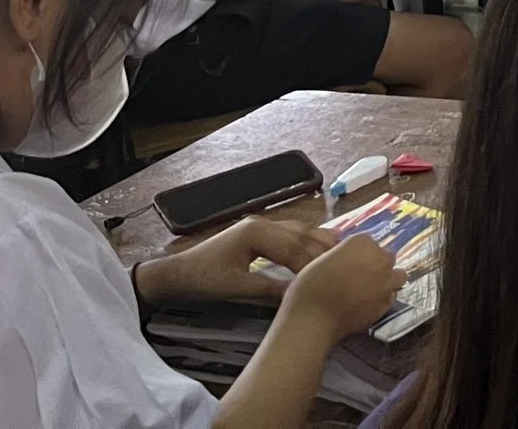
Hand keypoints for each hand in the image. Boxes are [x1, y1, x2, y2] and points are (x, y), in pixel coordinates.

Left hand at [137, 215, 341, 306]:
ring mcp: (262, 225)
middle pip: (301, 235)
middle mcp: (263, 222)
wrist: (175, 274)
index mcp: (257, 232)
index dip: (312, 265)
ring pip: (299, 231)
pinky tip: (321, 249)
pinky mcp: (260, 232)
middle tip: (343, 269)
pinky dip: (308, 242)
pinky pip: (291, 233)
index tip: (329, 281)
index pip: (294, 247)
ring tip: (340, 258)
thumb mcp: (236, 287)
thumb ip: (269, 288)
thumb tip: (300, 294)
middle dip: (321, 252)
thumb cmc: (203, 280)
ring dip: (318, 244)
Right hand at [283, 234, 402, 339]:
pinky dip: (383, 298)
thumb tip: (349, 260)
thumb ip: (343, 256)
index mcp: (362, 242)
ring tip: (371, 289)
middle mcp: (380, 258)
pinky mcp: (386, 303)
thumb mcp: (323, 260)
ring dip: (387, 279)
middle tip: (360, 276)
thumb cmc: (310, 287)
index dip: (359, 253)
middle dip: (376, 264)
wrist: (313, 319)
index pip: (368, 242)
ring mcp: (386, 281)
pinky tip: (370, 304)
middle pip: (386, 256)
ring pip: (397, 275)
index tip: (350, 263)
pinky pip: (391, 296)